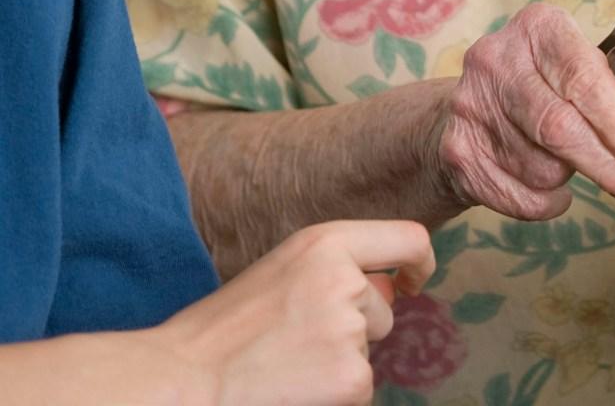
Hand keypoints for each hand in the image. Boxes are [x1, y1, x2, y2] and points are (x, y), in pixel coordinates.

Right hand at [157, 219, 434, 405]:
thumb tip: (388, 288)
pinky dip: (334, 397)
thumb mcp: (282, 273)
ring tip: (285, 369)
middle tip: (293, 347)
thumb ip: (335, 271)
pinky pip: (359, 390)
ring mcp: (350, 328)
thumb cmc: (222, 332)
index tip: (412, 283)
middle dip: (353, 330)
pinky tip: (292, 393)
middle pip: (381, 310)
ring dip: (339, 364)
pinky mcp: (351, 378)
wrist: (181, 383)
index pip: (407, 239)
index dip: (419, 263)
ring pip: (366, 352)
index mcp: (326, 242)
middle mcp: (346, 278)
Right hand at [437, 3, 614, 219]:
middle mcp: (497, 58)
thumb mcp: (594, 76)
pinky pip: (518, 196)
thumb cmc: (548, 88)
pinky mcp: (456, 150)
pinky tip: (550, 187)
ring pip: (542, 166)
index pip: (584, 78)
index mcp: (539, 26)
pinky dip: (546, 202)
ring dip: (571, 179)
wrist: (471, 110)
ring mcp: (470, 104)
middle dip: (609, 166)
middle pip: (561, 127)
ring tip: (573, 164)